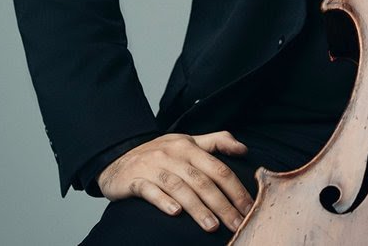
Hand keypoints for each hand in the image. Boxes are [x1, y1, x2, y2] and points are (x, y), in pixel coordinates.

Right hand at [97, 131, 252, 233]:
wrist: (118, 155)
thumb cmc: (160, 152)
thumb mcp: (188, 141)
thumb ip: (217, 141)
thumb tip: (243, 149)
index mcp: (190, 147)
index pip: (218, 168)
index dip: (235, 188)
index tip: (248, 206)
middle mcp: (174, 155)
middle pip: (203, 181)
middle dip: (222, 204)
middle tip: (237, 223)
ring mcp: (154, 167)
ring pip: (180, 188)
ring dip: (197, 208)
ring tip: (212, 226)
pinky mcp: (135, 180)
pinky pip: (151, 191)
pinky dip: (164, 201)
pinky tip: (175, 214)